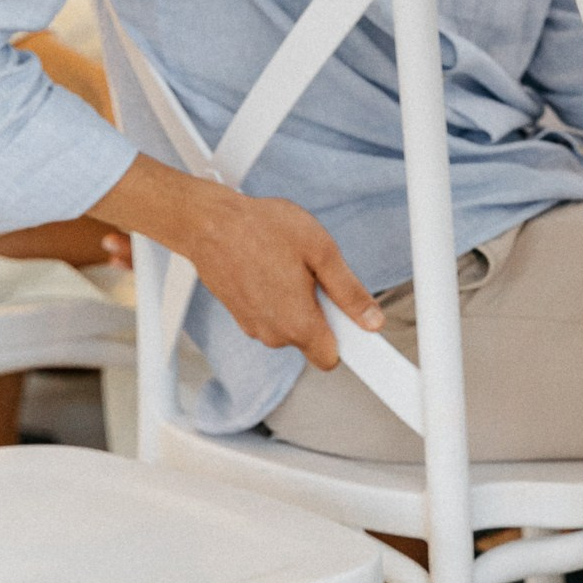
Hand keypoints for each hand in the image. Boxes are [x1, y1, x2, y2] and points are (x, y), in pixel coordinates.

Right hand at [90, 154, 379, 366]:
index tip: (355, 324)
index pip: (332, 359)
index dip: (348, 340)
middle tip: (315, 274)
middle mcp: (274, 334)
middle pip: (313, 339)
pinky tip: (270, 267)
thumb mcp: (321, 251)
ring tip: (288, 265)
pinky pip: (272, 316)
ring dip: (298, 303)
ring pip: (291, 326)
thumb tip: (372, 321)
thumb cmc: (262, 229)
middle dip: (321, 311)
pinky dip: (277, 299)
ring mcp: (254, 327)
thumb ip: (349, 292)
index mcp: (298, 324)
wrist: (210, 223)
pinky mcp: (241, 316)